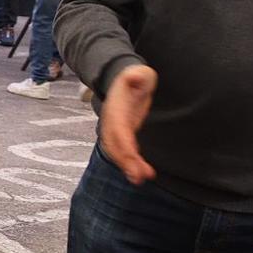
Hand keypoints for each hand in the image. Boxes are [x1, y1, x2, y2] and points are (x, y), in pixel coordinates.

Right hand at [99, 64, 157, 184]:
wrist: (123, 80)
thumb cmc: (135, 78)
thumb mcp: (138, 73)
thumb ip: (136, 75)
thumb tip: (134, 76)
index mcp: (116, 110)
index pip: (118, 130)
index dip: (124, 144)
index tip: (133, 156)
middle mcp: (111, 123)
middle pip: (114, 145)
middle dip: (125, 162)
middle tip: (139, 177)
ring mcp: (115, 130)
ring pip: (116, 152)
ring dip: (127, 166)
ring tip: (142, 179)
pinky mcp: (122, 135)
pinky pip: (122, 152)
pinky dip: (130, 164)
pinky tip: (141, 173)